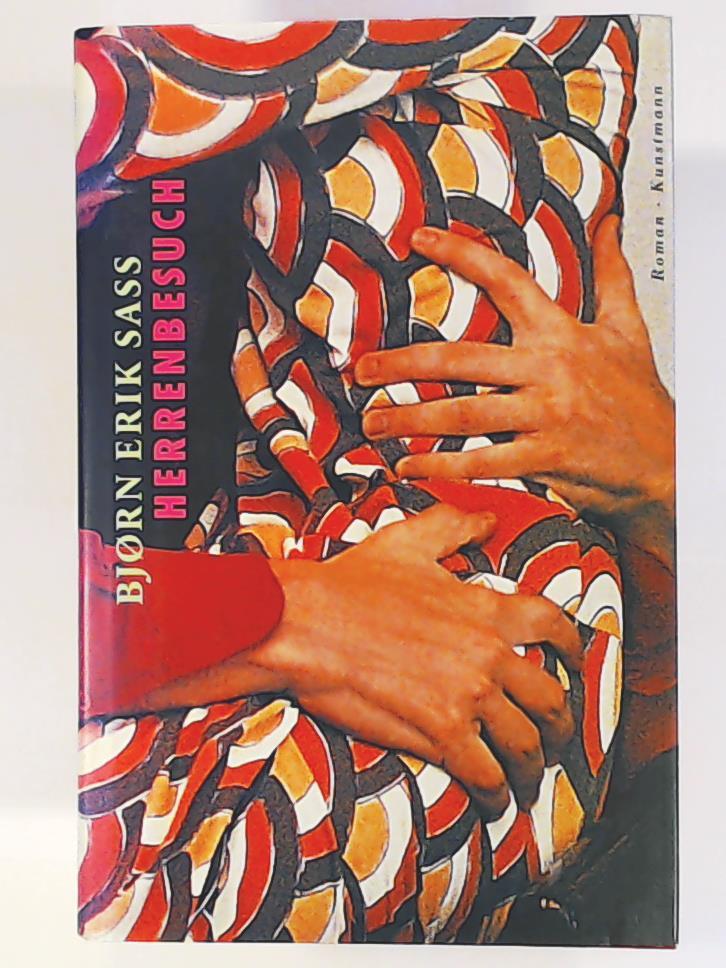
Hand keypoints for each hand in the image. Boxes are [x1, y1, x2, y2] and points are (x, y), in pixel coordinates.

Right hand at [251, 504, 581, 815]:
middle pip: (552, 699)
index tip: (574, 664)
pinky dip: (498, 794)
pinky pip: (487, 775)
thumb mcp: (407, 541)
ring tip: (529, 779)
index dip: (574, 650)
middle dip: (560, 726)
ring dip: (534, 767)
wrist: (306, 623)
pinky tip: (495, 801)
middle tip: (554, 738)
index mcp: (487, 609)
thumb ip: (454, 526)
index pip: (554, 627)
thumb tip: (488, 519)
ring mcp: (469, 697)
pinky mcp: (442, 734)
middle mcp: (490, 655)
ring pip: (526, 744)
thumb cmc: (350, 582)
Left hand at [355, 218, 674, 566]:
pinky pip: (483, 461)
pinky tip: (408, 466)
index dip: (461, 254)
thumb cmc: (641, 398)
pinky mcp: (546, 457)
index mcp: (562, 332)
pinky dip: (442, 466)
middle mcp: (550, 368)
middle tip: (361, 369)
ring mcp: (547, 414)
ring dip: (410, 419)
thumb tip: (610, 223)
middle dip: (404, 363)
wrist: (667, 462)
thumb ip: (613, 274)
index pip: (507, 280)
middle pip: (462, 358)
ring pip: (464, 413)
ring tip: (371, 422)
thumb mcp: (630, 329)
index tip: (419, 240)